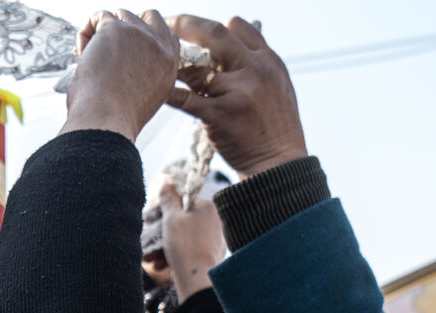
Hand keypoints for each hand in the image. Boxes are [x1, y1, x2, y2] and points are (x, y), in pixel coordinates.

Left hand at [61, 9, 178, 140]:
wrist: (106, 122)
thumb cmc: (116, 118)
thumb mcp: (146, 97)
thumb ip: (145, 74)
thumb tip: (126, 60)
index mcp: (169, 65)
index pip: (165, 34)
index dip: (144, 36)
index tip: (125, 49)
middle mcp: (159, 47)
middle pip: (145, 17)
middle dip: (125, 27)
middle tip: (107, 50)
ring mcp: (139, 35)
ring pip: (118, 15)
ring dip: (102, 33)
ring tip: (92, 61)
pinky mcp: (116, 29)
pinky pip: (97, 17)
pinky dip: (86, 33)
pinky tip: (82, 54)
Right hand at [157, 185, 224, 300]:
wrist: (196, 277)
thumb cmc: (184, 244)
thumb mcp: (172, 218)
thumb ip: (168, 199)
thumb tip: (167, 185)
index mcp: (208, 207)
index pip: (182, 202)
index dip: (163, 211)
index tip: (149, 221)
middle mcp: (215, 221)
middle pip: (181, 222)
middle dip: (161, 233)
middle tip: (147, 241)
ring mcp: (214, 239)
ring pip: (183, 238)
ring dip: (164, 247)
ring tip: (150, 258)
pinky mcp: (210, 255)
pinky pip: (189, 250)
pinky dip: (174, 255)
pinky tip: (161, 265)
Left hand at [165, 16, 306, 177]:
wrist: (279, 165)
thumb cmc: (274, 129)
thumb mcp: (277, 88)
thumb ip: (256, 66)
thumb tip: (233, 45)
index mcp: (269, 61)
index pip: (238, 26)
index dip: (212, 24)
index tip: (192, 25)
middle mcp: (256, 70)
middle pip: (215, 35)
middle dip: (186, 25)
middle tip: (165, 24)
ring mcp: (239, 92)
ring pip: (197, 69)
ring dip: (174, 64)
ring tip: (156, 62)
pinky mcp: (221, 115)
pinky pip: (187, 100)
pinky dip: (170, 94)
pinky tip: (157, 90)